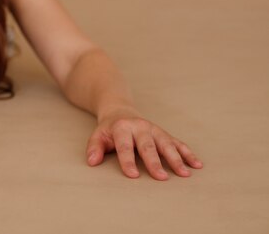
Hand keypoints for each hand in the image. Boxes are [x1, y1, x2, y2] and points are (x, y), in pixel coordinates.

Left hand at [86, 110, 203, 179]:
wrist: (120, 111)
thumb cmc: (109, 129)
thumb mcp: (98, 135)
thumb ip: (94, 148)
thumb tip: (92, 161)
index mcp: (122, 128)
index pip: (124, 146)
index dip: (127, 160)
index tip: (132, 176)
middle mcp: (140, 127)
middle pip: (148, 145)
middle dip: (154, 162)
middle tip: (161, 178)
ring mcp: (154, 130)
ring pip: (166, 143)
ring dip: (176, 158)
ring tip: (185, 174)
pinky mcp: (164, 133)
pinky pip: (177, 143)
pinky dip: (187, 153)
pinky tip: (197, 164)